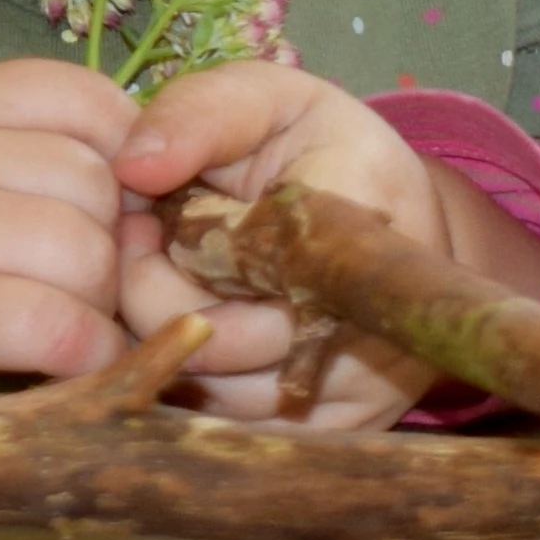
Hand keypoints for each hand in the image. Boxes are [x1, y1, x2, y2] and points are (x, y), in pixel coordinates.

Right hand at [0, 60, 145, 413]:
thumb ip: (23, 164)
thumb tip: (151, 188)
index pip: (80, 95)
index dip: (121, 157)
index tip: (112, 212)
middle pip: (94, 179)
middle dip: (107, 245)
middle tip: (73, 291)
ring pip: (87, 252)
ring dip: (96, 306)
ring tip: (57, 331)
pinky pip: (64, 326)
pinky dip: (90, 357)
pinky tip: (71, 370)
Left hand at [113, 64, 538, 430]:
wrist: (408, 229)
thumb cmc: (327, 154)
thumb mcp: (273, 101)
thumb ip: (201, 112)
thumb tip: (132, 167)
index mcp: (358, 221)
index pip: (231, 265)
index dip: (168, 246)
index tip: (149, 214)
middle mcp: (373, 324)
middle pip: (211, 344)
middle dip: (153, 293)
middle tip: (147, 247)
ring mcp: (361, 393)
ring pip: (213, 398)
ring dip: (174, 344)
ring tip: (185, 286)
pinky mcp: (342, 438)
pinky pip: (235, 436)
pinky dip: (202, 389)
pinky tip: (207, 336)